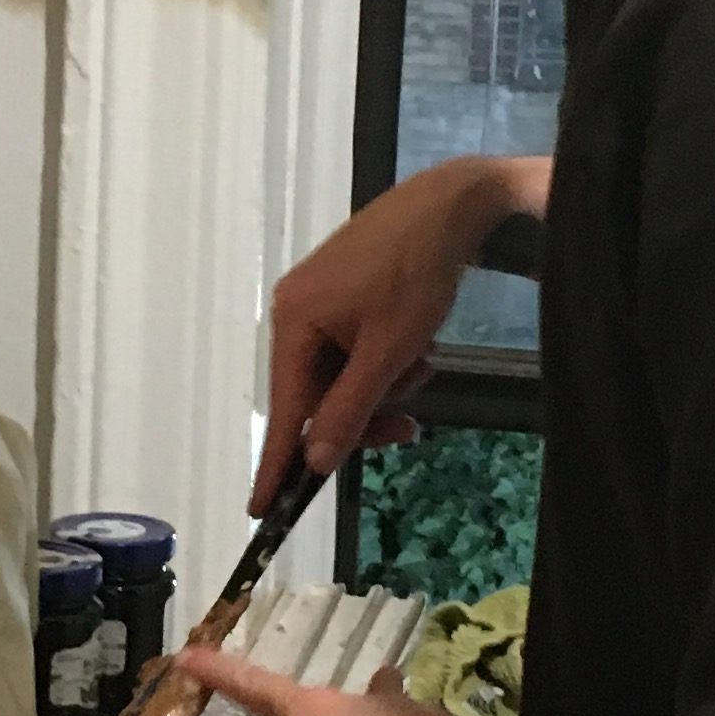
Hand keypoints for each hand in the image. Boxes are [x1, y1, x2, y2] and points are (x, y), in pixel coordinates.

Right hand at [257, 155, 547, 509]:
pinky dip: (387, 357)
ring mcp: (320, 300)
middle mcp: (296, 312)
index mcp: (294, 322)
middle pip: (319, 396)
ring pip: (344, 375)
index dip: (277, 464)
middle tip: (409, 430)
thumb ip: (350, 409)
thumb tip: (314, 462)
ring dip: (386, 382)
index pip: (284, 410)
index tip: (262, 512)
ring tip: (423, 359)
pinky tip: (418, 340)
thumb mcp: (389, 352)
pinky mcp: (345, 293)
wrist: (451, 203)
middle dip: (366, 412)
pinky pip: (356, 349)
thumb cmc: (417, 274)